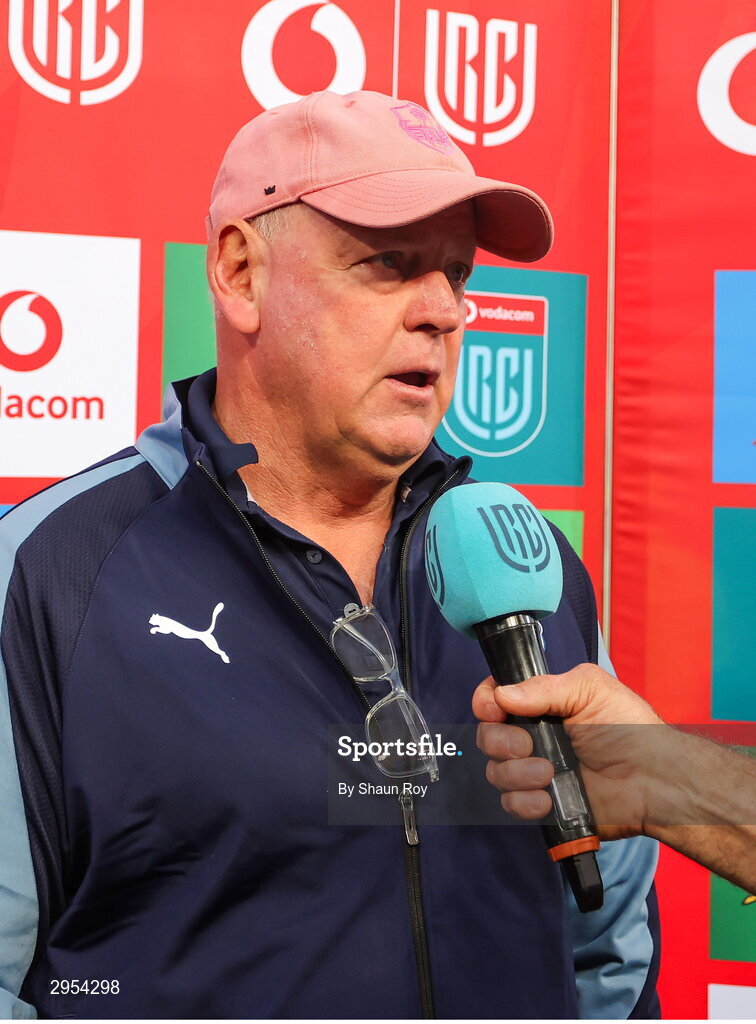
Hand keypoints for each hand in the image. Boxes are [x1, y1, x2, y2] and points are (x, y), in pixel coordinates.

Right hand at [473, 664, 665, 840]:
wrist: (655, 781)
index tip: (493, 709)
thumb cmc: (632, 730)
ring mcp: (536, 771)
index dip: (486, 702)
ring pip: (496, 771)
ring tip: (548, 774)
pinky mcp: (543, 804)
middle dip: (501, 741)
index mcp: (542, 704)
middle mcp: (534, 736)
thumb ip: (543, 687)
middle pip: (488, 736)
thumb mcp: (590, 690)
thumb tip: (501, 695)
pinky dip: (525, 802)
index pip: (495, 698)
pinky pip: (511, 804)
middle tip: (528, 745)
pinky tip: (549, 798)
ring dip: (516, 773)